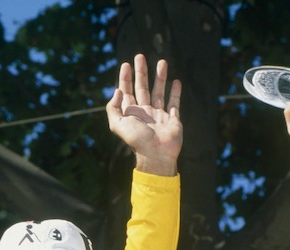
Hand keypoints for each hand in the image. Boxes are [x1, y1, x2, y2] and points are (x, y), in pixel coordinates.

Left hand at [106, 53, 182, 175]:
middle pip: (142, 87)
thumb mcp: (117, 124)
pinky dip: (175, 92)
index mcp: (131, 113)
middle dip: (141, 72)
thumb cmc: (137, 140)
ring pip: (159, 91)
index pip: (127, 91)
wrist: (156, 154)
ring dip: (160, 77)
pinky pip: (174, 103)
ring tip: (161, 62)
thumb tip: (117, 90)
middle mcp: (144, 112)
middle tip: (140, 56)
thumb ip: (113, 107)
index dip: (125, 78)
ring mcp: (159, 115)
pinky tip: (176, 81)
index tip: (126, 64)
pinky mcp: (172, 119)